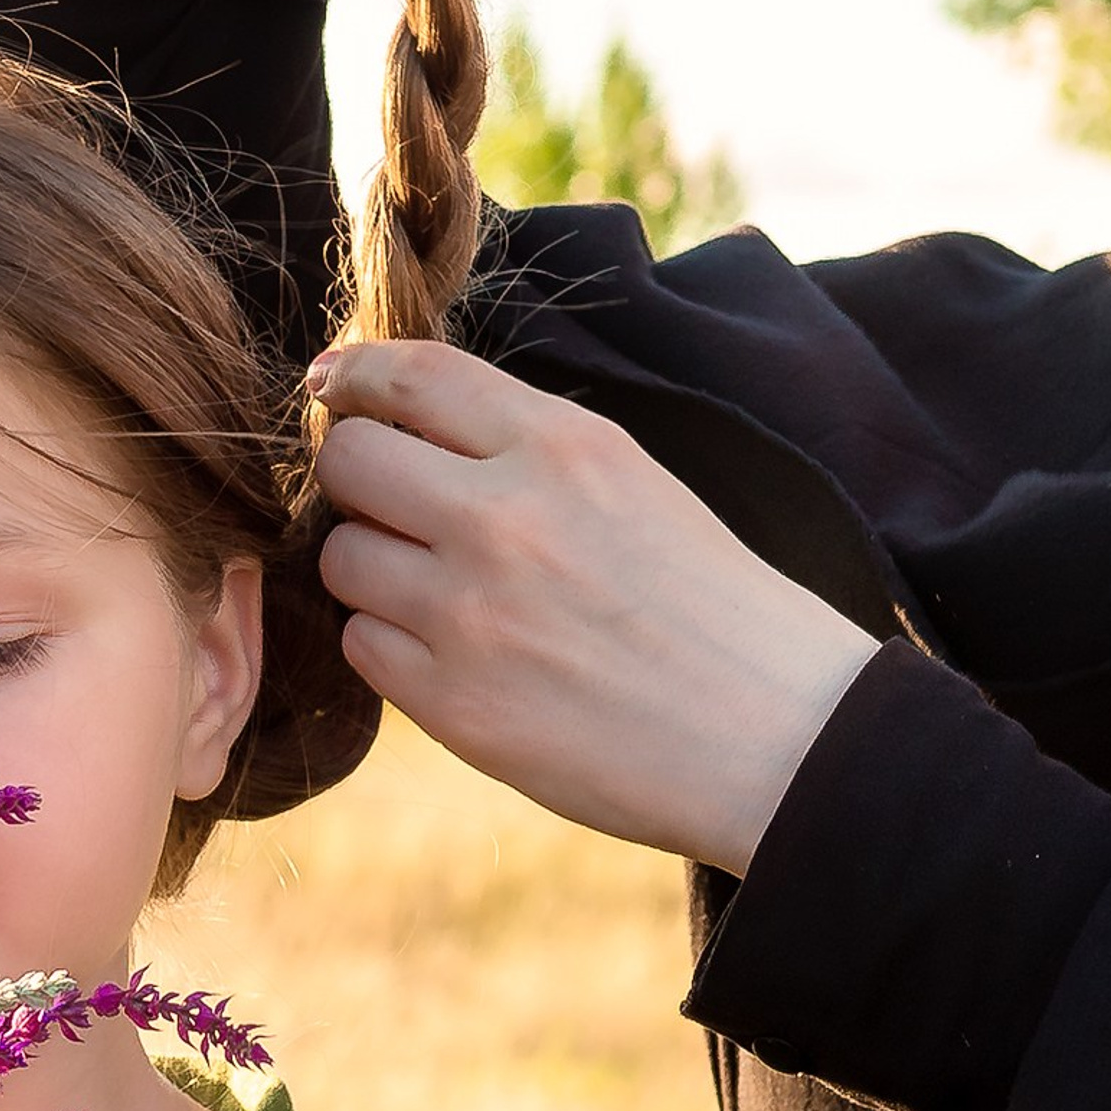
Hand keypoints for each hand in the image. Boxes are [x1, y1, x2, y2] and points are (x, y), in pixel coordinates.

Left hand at [309, 342, 877, 872]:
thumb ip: (525, 448)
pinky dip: (391, 646)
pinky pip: (363, 646)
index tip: (334, 387)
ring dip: (373, 570)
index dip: (353, 375)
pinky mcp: (453, 703)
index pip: (409, 376)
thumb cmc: (715, 607)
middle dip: (357, 477)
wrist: (776, 735)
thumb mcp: (634, 481)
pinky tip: (456, 655)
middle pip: (348, 461)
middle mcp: (502, 518)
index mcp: (561, 446)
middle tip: (390, 505)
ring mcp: (468, 614)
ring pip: (342, 558)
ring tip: (442, 593)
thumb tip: (406, 423)